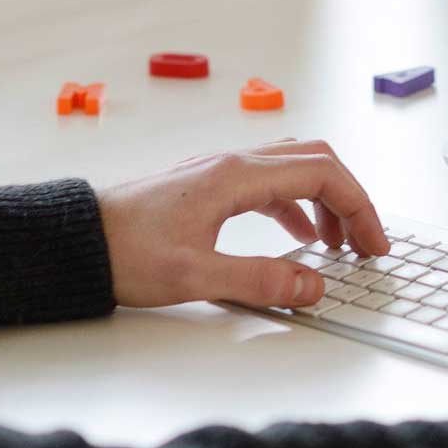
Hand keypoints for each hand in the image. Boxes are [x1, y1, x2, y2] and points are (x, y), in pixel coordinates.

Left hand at [96, 141, 387, 309]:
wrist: (75, 240)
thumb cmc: (124, 250)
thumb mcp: (196, 275)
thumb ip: (260, 280)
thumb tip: (312, 285)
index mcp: (238, 175)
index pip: (323, 174)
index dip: (359, 208)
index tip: (373, 244)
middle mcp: (233, 164)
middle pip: (316, 162)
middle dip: (351, 200)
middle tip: (366, 242)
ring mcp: (220, 172)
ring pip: (293, 169)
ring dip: (325, 200)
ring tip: (338, 243)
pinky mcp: (208, 187)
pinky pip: (269, 183)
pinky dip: (297, 205)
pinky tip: (299, 234)